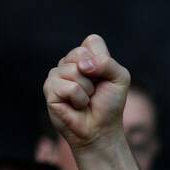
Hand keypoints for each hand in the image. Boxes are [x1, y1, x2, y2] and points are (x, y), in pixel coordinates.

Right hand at [43, 34, 130, 152]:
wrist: (101, 129)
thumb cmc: (109, 104)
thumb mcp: (120, 79)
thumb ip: (108, 63)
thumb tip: (83, 65)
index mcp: (86, 57)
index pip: (92, 41)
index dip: (102, 58)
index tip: (104, 76)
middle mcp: (69, 62)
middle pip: (80, 53)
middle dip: (95, 75)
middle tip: (95, 90)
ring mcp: (57, 74)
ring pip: (73, 70)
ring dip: (87, 89)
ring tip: (85, 99)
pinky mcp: (49, 89)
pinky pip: (68, 87)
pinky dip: (79, 99)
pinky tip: (76, 106)